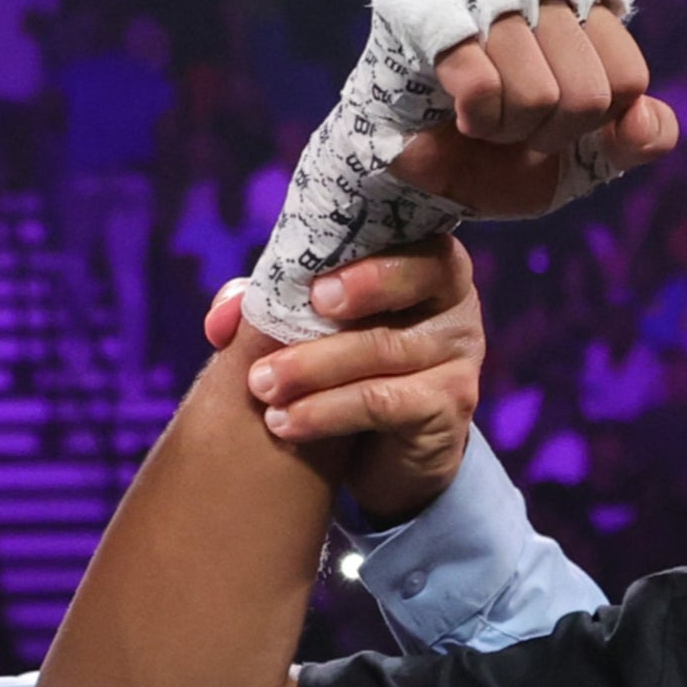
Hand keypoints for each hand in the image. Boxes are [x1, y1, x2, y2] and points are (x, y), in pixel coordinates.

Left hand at [217, 238, 488, 523]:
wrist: (379, 453)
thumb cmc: (342, 371)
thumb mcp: (306, 329)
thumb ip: (269, 306)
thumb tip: (226, 314)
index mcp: (422, 261)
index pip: (409, 232)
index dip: (366, 250)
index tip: (315, 285)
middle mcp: (454, 300)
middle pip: (416, 276)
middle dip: (358, 291)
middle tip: (291, 320)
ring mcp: (460, 354)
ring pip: (385, 347)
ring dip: (313, 367)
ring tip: (261, 386)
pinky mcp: (452, 406)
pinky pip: (386, 401)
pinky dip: (329, 411)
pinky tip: (287, 422)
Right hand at [394, 0, 677, 216]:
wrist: (415, 171)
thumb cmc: (501, 147)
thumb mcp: (587, 154)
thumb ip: (638, 141)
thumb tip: (646, 119)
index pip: (628, 79)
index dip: (593, 122)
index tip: (554, 113)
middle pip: (589, 93)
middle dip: (550, 132)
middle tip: (512, 119)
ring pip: (541, 96)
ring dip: (510, 130)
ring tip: (481, 112)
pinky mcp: (421, 3)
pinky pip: (485, 88)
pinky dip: (479, 121)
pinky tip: (456, 109)